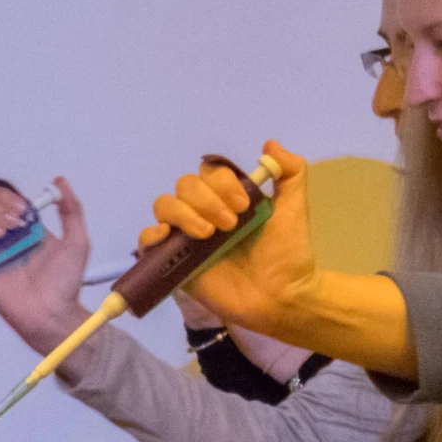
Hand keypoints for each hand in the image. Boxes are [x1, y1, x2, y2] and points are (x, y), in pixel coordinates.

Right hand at [0, 178, 94, 354]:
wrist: (50, 313)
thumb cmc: (65, 283)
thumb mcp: (77, 241)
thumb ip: (72, 210)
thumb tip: (60, 181)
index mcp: (23, 225)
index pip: (2, 196)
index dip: (7, 197)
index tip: (22, 212)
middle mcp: (1, 233)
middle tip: (13, 226)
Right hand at [141, 142, 322, 336]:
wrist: (281, 296)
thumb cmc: (287, 254)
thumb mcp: (294, 208)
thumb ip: (290, 172)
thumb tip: (269, 144)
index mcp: (227, 198)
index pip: (209, 173)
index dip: (223, 183)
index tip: (245, 205)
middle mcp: (204, 212)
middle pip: (185, 186)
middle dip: (206, 199)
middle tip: (230, 224)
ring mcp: (186, 237)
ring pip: (164, 206)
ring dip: (184, 213)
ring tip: (209, 235)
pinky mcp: (173, 262)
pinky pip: (147, 239)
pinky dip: (151, 233)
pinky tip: (169, 237)